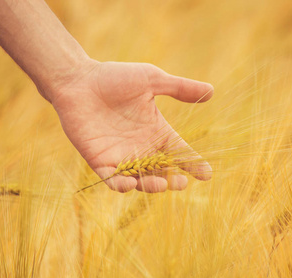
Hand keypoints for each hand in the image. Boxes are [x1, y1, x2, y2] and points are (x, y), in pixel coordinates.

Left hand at [51, 60, 212, 192]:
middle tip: (180, 183)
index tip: (207, 173)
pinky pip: (112, 178)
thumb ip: (178, 88)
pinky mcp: (99, 160)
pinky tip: (129, 184)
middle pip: (161, 171)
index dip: (193, 163)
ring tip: (161, 185)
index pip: (179, 151)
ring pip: (139, 179)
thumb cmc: (114, 77)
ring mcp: (120, 156)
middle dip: (172, 180)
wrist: (79, 80)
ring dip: (150, 185)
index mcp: (155, 130)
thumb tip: (211, 91)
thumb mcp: (151, 80)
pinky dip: (120, 184)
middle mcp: (141, 147)